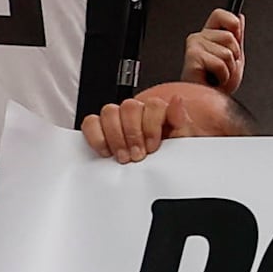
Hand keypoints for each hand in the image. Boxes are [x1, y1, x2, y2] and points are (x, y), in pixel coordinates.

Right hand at [81, 79, 242, 162]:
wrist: (159, 172)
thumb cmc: (169, 156)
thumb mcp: (182, 143)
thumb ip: (181, 121)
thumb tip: (177, 100)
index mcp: (158, 112)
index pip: (153, 105)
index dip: (152, 126)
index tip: (152, 147)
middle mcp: (136, 112)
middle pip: (129, 107)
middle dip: (133, 134)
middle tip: (137, 155)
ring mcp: (116, 118)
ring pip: (109, 112)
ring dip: (116, 136)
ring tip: (123, 156)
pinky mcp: (99, 128)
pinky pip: (90, 123)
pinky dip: (96, 137)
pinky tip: (106, 151)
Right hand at [183, 9, 246, 94]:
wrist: (210, 101)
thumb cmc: (218, 83)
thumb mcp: (235, 57)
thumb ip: (237, 37)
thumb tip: (240, 17)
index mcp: (209, 35)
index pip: (220, 14)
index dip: (233, 24)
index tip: (236, 38)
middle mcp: (199, 37)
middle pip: (230, 37)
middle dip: (235, 56)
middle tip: (224, 67)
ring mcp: (194, 46)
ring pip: (227, 52)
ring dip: (229, 68)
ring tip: (218, 74)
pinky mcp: (192, 57)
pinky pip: (220, 63)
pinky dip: (223, 75)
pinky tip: (214, 79)